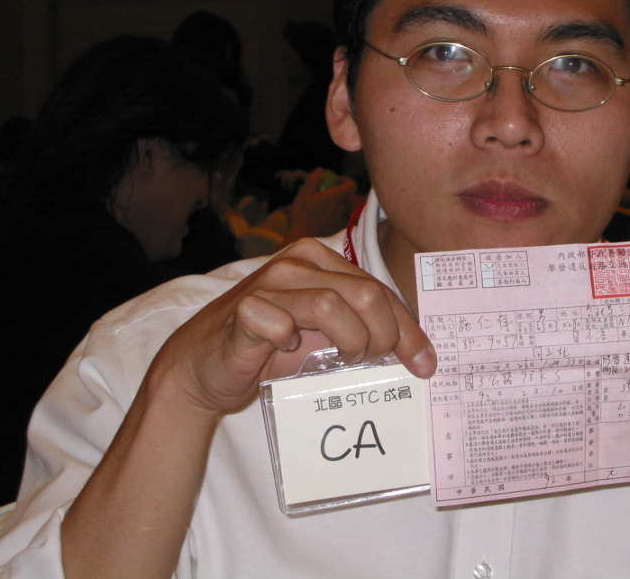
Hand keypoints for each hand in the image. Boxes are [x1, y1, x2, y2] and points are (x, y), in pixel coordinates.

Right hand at [150, 238, 435, 417]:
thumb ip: (360, 327)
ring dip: (350, 340)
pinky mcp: (243, 310)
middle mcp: (296, 263)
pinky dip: (290, 341)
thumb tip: (415, 352)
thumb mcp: (324, 334)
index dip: (408, 329)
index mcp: (320, 260)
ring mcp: (268, 283)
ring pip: (331, 305)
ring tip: (346, 358)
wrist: (203, 369)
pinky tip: (287, 351)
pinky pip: (278, 322)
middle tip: (377, 362)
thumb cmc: (268, 350)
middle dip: (385, 336)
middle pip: (366, 295)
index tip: (425, 364)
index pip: (379, 291)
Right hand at [283, 168, 358, 242]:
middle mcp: (343, 208)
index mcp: (336, 197)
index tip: (335, 180)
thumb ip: (313, 180)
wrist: (302, 239)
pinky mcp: (338, 229)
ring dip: (339, 204)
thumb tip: (321, 170)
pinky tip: (323, 217)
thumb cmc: (302, 216)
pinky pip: (342, 218)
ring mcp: (342, 219)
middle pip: (349, 196)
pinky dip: (337, 215)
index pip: (352, 185)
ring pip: (346, 208)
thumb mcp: (304, 194)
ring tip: (325, 205)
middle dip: (341, 192)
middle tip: (328, 192)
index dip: (346, 180)